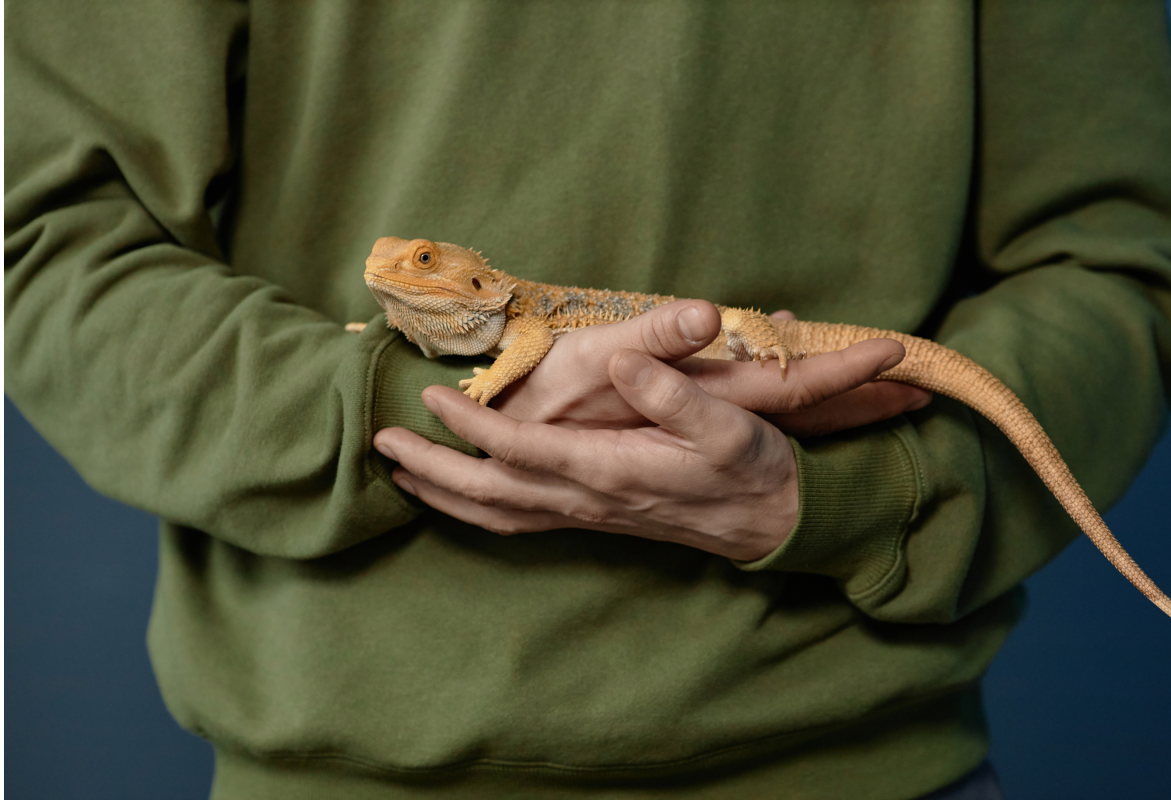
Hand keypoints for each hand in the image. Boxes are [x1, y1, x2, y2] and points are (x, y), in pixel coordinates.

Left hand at [372, 319, 920, 559]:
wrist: (770, 520)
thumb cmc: (749, 466)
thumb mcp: (725, 422)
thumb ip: (673, 393)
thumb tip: (623, 363)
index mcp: (609, 470)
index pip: (520, 450)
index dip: (471, 424)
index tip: (430, 397)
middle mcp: (586, 498)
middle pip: (489, 493)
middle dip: (431, 469)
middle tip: (381, 444)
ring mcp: (586, 513)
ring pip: (496, 516)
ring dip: (444, 496)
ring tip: (400, 476)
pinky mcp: (592, 517)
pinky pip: (517, 521)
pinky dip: (476, 511)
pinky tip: (461, 498)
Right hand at [492, 301, 930, 433]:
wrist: (517, 443)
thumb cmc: (552, 391)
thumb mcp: (596, 360)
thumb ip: (655, 338)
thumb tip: (711, 313)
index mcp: (707, 404)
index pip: (793, 388)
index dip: (847, 374)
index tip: (902, 354)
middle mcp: (715, 420)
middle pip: (803, 407)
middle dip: (858, 398)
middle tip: (921, 387)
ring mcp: (701, 426)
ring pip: (780, 412)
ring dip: (831, 400)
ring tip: (882, 388)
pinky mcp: (683, 427)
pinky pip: (742, 412)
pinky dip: (776, 390)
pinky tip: (777, 375)